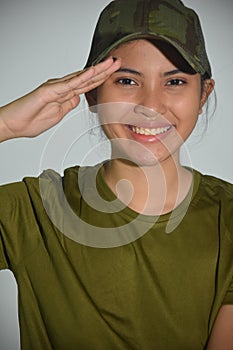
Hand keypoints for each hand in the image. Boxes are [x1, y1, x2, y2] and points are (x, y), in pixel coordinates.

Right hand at [0, 57, 120, 141]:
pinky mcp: (49, 91)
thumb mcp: (58, 115)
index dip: (102, 79)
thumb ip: (68, 105)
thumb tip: (77, 99)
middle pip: (87, 78)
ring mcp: (56, 88)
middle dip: (104, 71)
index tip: (115, 73)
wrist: (15, 124)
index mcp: (65, 95)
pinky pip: (69, 84)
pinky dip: (82, 78)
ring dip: (97, 70)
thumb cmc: (31, 120)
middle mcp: (62, 88)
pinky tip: (93, 72)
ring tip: (111, 63)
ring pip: (81, 77)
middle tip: (118, 62)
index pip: (88, 85)